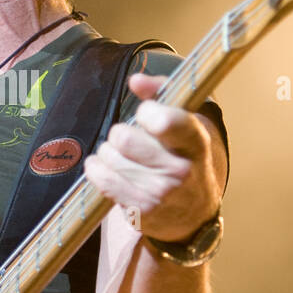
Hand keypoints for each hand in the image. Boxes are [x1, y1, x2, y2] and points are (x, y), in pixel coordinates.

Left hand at [84, 72, 223, 242]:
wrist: (195, 212)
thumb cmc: (186, 155)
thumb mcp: (187, 118)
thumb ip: (162, 90)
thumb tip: (136, 81)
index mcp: (195, 141)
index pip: (164, 121)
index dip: (146, 112)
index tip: (147, 116)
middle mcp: (181, 169)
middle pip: (123, 138)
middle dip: (120, 133)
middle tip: (130, 139)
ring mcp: (160, 193)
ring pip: (109, 157)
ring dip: (109, 153)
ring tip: (123, 157)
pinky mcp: (141, 210)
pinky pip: (102, 179)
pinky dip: (97, 169)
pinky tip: (106, 168)